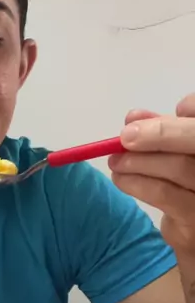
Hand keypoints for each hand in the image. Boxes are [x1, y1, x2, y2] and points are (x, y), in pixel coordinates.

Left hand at [108, 94, 194, 254]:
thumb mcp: (179, 154)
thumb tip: (133, 119)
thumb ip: (165, 132)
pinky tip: (120, 179)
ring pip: (179, 167)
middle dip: (158, 133)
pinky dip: (136, 183)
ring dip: (139, 161)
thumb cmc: (188, 187)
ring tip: (115, 161)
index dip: (190, 107)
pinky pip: (165, 194)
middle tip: (125, 136)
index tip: (159, 114)